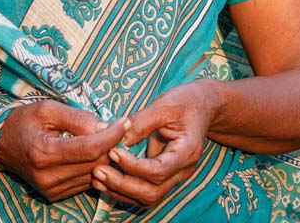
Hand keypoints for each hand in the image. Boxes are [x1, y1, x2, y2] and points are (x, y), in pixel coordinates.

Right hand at [0, 100, 130, 201]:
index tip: (124, 122)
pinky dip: (93, 168)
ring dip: (104, 157)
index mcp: (45, 152)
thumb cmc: (23, 122)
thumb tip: (104, 126)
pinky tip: (91, 154)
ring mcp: (51, 189)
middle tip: (117, 128)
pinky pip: (85, 182)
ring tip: (105, 139)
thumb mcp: (47, 109)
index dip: (111, 135)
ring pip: (93, 175)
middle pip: (95, 163)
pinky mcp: (54, 195)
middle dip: (111, 145)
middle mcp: (49, 176)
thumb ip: (77, 117)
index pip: (90, 147)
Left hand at [90, 80, 218, 207]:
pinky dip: (125, 189)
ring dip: (121, 191)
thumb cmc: (185, 101)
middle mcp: (183, 170)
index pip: (158, 170)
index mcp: (187, 151)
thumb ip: (140, 123)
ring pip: (148, 197)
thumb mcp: (164, 105)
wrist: (202, 105)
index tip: (112, 150)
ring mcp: (175, 176)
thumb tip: (116, 139)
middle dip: (122, 184)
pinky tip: (106, 180)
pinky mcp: (165, 175)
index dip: (133, 166)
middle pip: (152, 192)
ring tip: (97, 177)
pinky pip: (145, 190)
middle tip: (98, 170)